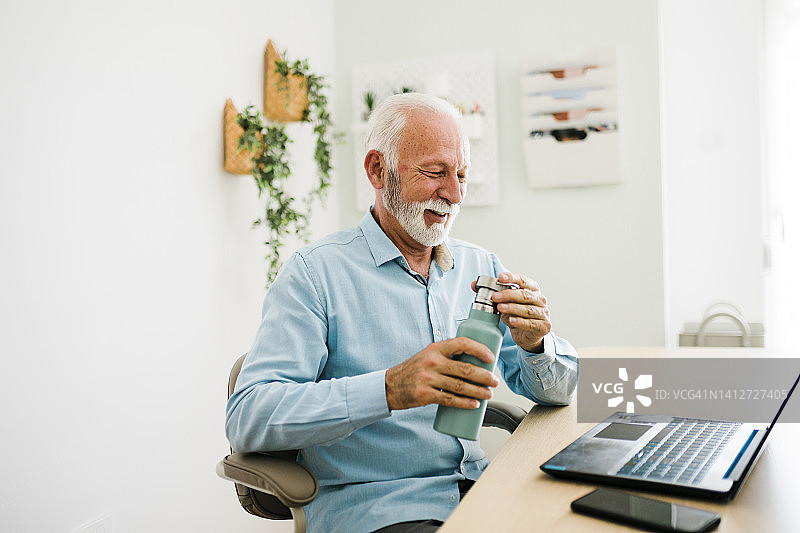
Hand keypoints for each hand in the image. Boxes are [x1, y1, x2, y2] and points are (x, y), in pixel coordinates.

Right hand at [385, 338, 499, 410]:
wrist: (390, 385)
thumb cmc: (415, 370)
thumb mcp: (429, 356)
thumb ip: (448, 355)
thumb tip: (475, 361)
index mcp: (435, 348)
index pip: (462, 343)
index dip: (479, 349)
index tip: (491, 358)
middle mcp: (432, 361)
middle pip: (465, 368)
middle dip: (484, 376)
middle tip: (494, 382)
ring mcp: (428, 378)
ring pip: (460, 386)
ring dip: (478, 391)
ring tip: (488, 394)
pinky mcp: (425, 394)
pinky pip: (449, 399)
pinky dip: (464, 403)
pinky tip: (474, 404)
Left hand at [474, 272, 550, 352]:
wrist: (527, 335)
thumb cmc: (517, 315)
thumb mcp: (504, 303)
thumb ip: (492, 292)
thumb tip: (474, 284)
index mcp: (533, 289)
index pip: (523, 280)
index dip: (512, 278)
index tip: (500, 277)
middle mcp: (540, 300)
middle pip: (525, 294)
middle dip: (508, 294)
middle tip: (494, 296)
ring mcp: (543, 313)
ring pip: (528, 309)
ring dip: (512, 308)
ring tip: (500, 308)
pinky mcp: (543, 326)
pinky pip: (531, 323)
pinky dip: (520, 321)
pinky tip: (510, 320)